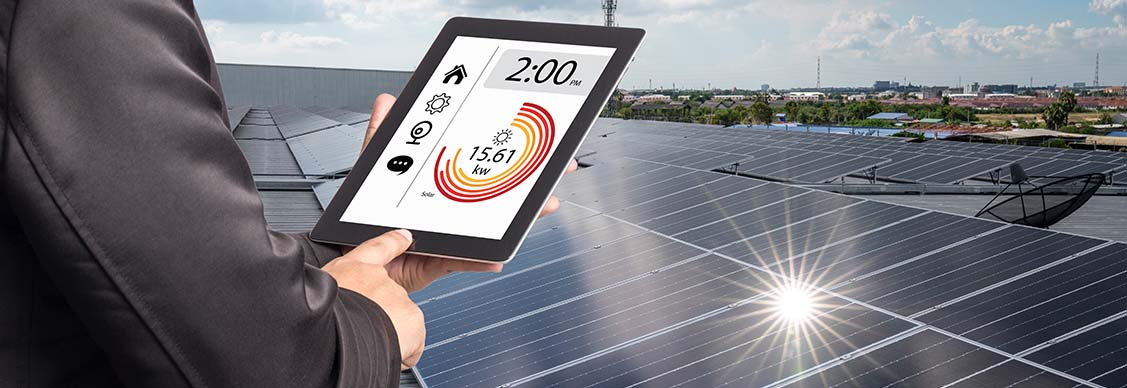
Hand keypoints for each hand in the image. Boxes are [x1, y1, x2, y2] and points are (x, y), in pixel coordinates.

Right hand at [322, 229, 423, 369]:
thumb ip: (334, 297)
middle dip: (380, 316)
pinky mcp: (411, 315)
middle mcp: (373, 277)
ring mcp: (394, 294)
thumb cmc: (316, 326)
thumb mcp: (315, 301)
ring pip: (399, 322)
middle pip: (386, 298)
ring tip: (367, 345)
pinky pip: (413, 343)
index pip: (375, 249)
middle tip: (361, 332)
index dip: (393, 241)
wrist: (332, 342)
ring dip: (388, 336)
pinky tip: (386, 355)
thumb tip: (339, 310)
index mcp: (347, 270)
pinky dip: (404, 354)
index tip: (405, 236)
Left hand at [358, 94, 577, 291]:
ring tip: (541, 208)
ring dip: (519, 221)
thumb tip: (387, 103)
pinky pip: (464, 261)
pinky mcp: (439, 262)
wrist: (350, 254)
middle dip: (529, 186)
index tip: (534, 144)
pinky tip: (498, 257)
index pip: (479, 167)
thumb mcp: (372, 168)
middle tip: (554, 173)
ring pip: (492, 228)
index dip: (508, 157)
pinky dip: (481, 261)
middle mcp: (450, 212)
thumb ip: (380, 136)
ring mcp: (450, 237)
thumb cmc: (362, 215)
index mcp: (440, 188)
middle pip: (497, 197)